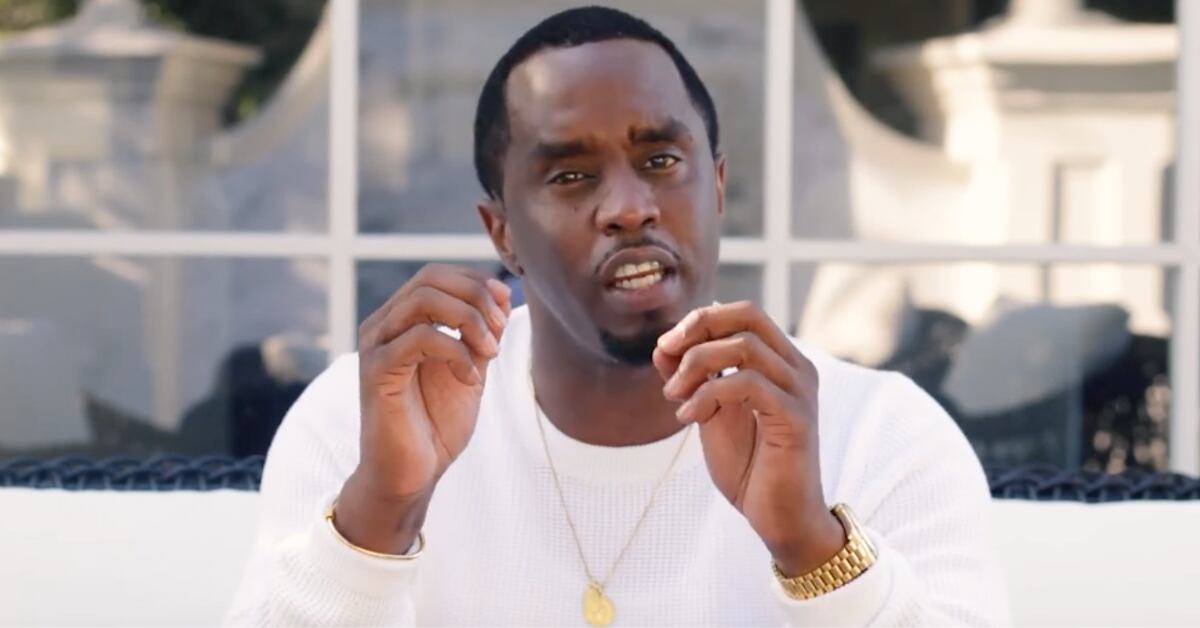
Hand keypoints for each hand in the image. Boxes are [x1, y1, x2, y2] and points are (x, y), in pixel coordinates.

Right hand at [336, 264, 510, 553]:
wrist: (411, 475)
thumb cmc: (436, 423)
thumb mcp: (471, 367)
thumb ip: (481, 331)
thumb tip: (502, 292)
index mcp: (401, 320)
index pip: (437, 274)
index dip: (477, 282)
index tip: (506, 308)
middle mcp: (382, 325)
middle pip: (430, 278)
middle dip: (476, 297)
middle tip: (500, 331)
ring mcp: (376, 345)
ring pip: (424, 300)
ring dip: (469, 319)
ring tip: (490, 351)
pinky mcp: (375, 371)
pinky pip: (420, 337)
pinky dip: (456, 351)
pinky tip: (471, 378)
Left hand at [653, 301, 843, 575]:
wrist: (778, 517)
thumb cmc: (750, 466)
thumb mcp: (710, 413)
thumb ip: (692, 379)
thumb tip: (662, 346)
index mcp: (780, 363)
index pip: (744, 313)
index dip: (701, 319)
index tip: (665, 346)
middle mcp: (796, 369)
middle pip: (748, 316)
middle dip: (698, 329)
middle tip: (666, 357)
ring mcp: (800, 391)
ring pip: (745, 347)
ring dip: (696, 365)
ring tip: (674, 396)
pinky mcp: (796, 418)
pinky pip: (748, 384)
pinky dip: (708, 393)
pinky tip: (688, 416)